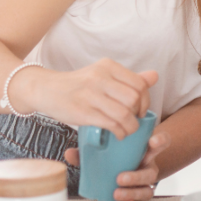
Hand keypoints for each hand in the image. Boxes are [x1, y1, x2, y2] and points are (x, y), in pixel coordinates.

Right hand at [12, 59, 157, 138]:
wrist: (45, 89)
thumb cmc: (78, 85)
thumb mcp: (102, 75)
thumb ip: (128, 78)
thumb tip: (154, 76)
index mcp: (108, 66)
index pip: (139, 84)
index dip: (146, 100)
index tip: (141, 110)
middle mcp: (100, 77)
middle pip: (134, 99)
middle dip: (138, 114)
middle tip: (134, 121)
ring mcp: (90, 94)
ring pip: (124, 113)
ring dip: (131, 127)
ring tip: (127, 131)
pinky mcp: (82, 111)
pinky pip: (110, 124)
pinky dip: (119, 132)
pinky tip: (117, 134)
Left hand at [64, 131, 170, 200]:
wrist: (124, 165)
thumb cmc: (116, 154)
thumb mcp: (105, 149)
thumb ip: (89, 151)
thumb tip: (70, 154)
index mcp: (143, 148)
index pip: (160, 142)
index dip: (160, 141)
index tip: (151, 142)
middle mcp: (148, 163)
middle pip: (152, 169)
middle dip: (137, 175)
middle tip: (121, 178)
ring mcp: (145, 178)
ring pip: (147, 187)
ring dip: (133, 191)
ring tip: (117, 193)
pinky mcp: (140, 191)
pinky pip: (140, 199)